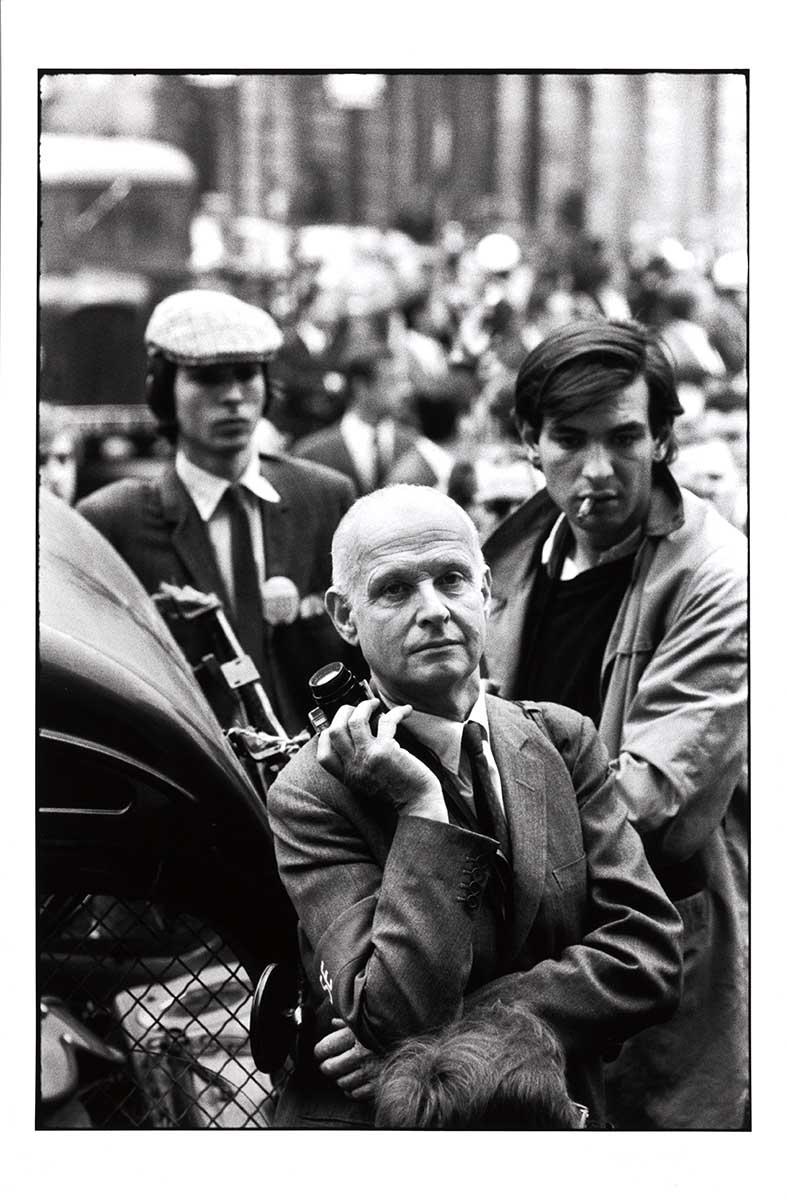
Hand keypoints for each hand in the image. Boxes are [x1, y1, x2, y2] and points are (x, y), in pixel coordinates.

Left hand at [314, 1018, 381, 1101]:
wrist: (416, 1036)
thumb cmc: (389, 1024)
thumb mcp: (368, 1016)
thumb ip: (349, 1021)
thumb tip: (334, 1023)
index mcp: (354, 1035)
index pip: (324, 1048)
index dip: (319, 1051)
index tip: (321, 1051)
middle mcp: (359, 1054)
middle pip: (330, 1068)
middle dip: (327, 1065)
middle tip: (329, 1062)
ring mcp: (369, 1071)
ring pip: (341, 1082)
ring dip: (340, 1078)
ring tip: (344, 1071)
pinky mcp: (378, 1084)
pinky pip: (356, 1093)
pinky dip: (352, 1089)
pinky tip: (355, 1081)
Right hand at [316, 699, 447, 819]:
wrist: (417, 805)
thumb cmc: (398, 792)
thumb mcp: (367, 785)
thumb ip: (358, 768)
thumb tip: (358, 738)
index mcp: (347, 776)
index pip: (323, 755)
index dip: (326, 735)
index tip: (339, 724)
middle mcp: (353, 767)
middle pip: (334, 731)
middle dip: (344, 712)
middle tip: (357, 708)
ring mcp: (368, 757)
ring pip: (355, 721)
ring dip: (365, 706)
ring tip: (374, 703)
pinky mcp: (386, 750)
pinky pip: (386, 720)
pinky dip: (397, 712)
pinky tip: (406, 711)